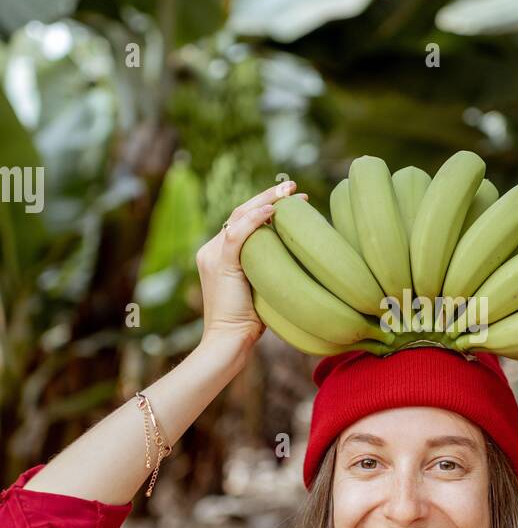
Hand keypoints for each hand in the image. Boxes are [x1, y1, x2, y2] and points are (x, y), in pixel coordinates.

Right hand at [196, 180, 307, 358]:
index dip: (266, 207)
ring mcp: (212, 255)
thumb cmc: (250, 322)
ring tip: (290, 191)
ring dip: (265, 201)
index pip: (243, 221)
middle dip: (268, 197)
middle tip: (294, 187)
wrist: (229, 341)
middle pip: (240, 212)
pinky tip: (273, 211)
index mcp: (219, 254)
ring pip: (238, 217)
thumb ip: (267, 267)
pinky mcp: (219, 264)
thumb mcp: (261, 286)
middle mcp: (211, 250)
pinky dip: (254, 220)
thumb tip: (295, 255)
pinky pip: (236, 234)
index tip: (293, 200)